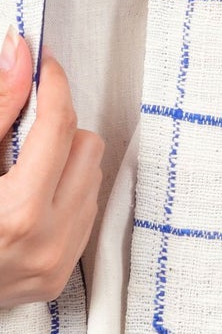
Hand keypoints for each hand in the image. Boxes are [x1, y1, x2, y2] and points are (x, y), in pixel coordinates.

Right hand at [0, 29, 104, 308]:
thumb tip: (18, 58)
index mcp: (18, 213)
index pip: (58, 127)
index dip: (53, 85)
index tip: (43, 65)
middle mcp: (47, 242)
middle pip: (86, 147)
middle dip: (57, 129)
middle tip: (19, 131)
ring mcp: (56, 263)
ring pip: (91, 177)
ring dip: (63, 162)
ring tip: (18, 170)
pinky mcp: (59, 275)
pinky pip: (85, 212)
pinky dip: (63, 194)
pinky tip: (26, 197)